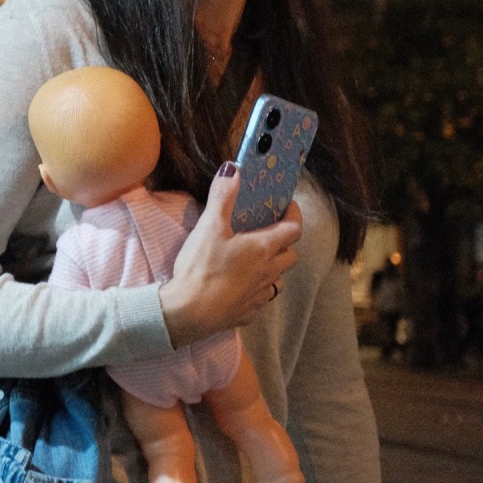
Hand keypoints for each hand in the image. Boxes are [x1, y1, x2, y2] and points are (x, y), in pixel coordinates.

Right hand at [158, 163, 302, 347]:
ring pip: (278, 278)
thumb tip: (234, 169)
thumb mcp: (209, 226)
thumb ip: (222, 197)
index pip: (293, 229)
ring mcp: (260, 294)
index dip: (294, 215)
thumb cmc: (201, 268)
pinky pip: (262, 298)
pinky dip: (257, 288)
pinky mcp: (249, 312)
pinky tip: (240, 286)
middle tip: (267, 232)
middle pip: (290, 255)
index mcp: (263, 248)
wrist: (189, 312)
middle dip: (284, 242)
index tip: (287, 206)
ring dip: (273, 268)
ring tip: (255, 261)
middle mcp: (268, 272)